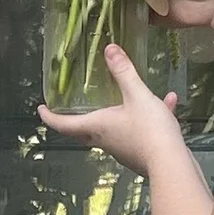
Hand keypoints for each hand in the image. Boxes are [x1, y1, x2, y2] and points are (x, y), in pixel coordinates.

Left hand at [36, 39, 182, 173]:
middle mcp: (105, 140)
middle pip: (84, 130)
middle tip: (74, 106)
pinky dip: (149, 117)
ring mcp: (123, 149)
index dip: (49, 117)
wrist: (172, 165)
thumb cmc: (149, 131)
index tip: (41, 109)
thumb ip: (123, 72)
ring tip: (137, 95)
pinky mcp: (141, 154)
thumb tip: (109, 49)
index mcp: (97, 127)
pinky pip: (140, 131)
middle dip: (78, 118)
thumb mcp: (137, 95)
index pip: (63, 124)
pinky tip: (169, 103)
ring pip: (116, 127)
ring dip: (123, 111)